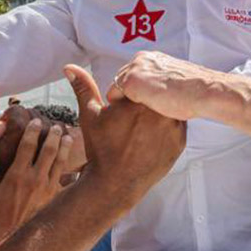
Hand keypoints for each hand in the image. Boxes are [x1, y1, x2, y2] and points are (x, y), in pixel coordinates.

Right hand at [0, 120, 73, 250]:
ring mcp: (49, 190)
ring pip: (61, 163)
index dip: (33, 130)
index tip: (36, 121)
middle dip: (54, 135)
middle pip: (49, 150)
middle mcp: (36, 180)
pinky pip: (68, 182)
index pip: (27, 145)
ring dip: (65, 148)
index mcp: (17, 175)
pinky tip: (77, 165)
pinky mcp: (56, 201)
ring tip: (68, 137)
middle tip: (57, 126)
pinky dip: (74, 172)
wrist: (9, 244)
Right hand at [67, 64, 184, 196]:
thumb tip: (70, 68)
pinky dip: (167, 129)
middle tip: (132, 126)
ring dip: (160, 114)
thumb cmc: (101, 149)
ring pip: (170, 109)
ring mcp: (173, 126)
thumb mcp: (90, 115)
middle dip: (147, 103)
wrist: (115, 183)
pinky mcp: (180, 141)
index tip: (123, 113)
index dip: (130, 97)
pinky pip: (177, 126)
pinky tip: (152, 140)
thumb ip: (84, 88)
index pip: (140, 86)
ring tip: (142, 133)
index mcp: (137, 99)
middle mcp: (158, 110)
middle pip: (157, 96)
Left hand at [107, 51, 211, 120]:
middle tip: (129, 113)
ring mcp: (134, 70)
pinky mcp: (131, 82)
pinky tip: (126, 118)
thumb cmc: (197, 91)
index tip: (138, 103)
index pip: (132, 72)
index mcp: (153, 59)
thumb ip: (164, 83)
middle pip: (121, 78)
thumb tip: (161, 96)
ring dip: (120, 102)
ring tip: (126, 118)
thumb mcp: (177, 82)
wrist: (204, 91)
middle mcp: (141, 60)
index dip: (134, 90)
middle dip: (124, 95)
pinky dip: (117, 107)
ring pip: (116, 87)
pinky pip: (113, 95)